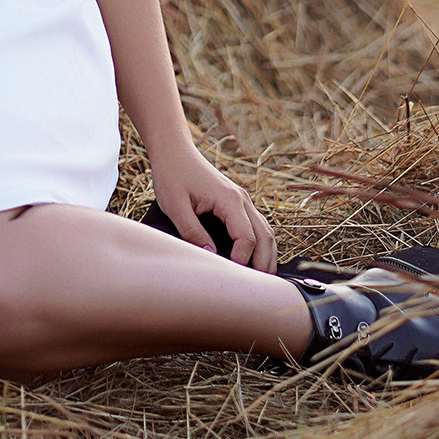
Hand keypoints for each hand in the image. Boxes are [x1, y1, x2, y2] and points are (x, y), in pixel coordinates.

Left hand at [148, 141, 277, 271]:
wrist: (174, 151)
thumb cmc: (172, 175)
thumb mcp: (175, 206)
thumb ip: (192, 231)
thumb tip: (210, 255)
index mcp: (229, 199)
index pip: (246, 236)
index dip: (243, 259)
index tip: (233, 276)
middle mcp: (241, 199)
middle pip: (264, 235)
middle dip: (264, 262)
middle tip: (258, 288)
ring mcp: (241, 199)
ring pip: (265, 229)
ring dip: (266, 253)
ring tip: (262, 278)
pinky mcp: (236, 201)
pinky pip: (256, 224)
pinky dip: (261, 243)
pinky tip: (255, 258)